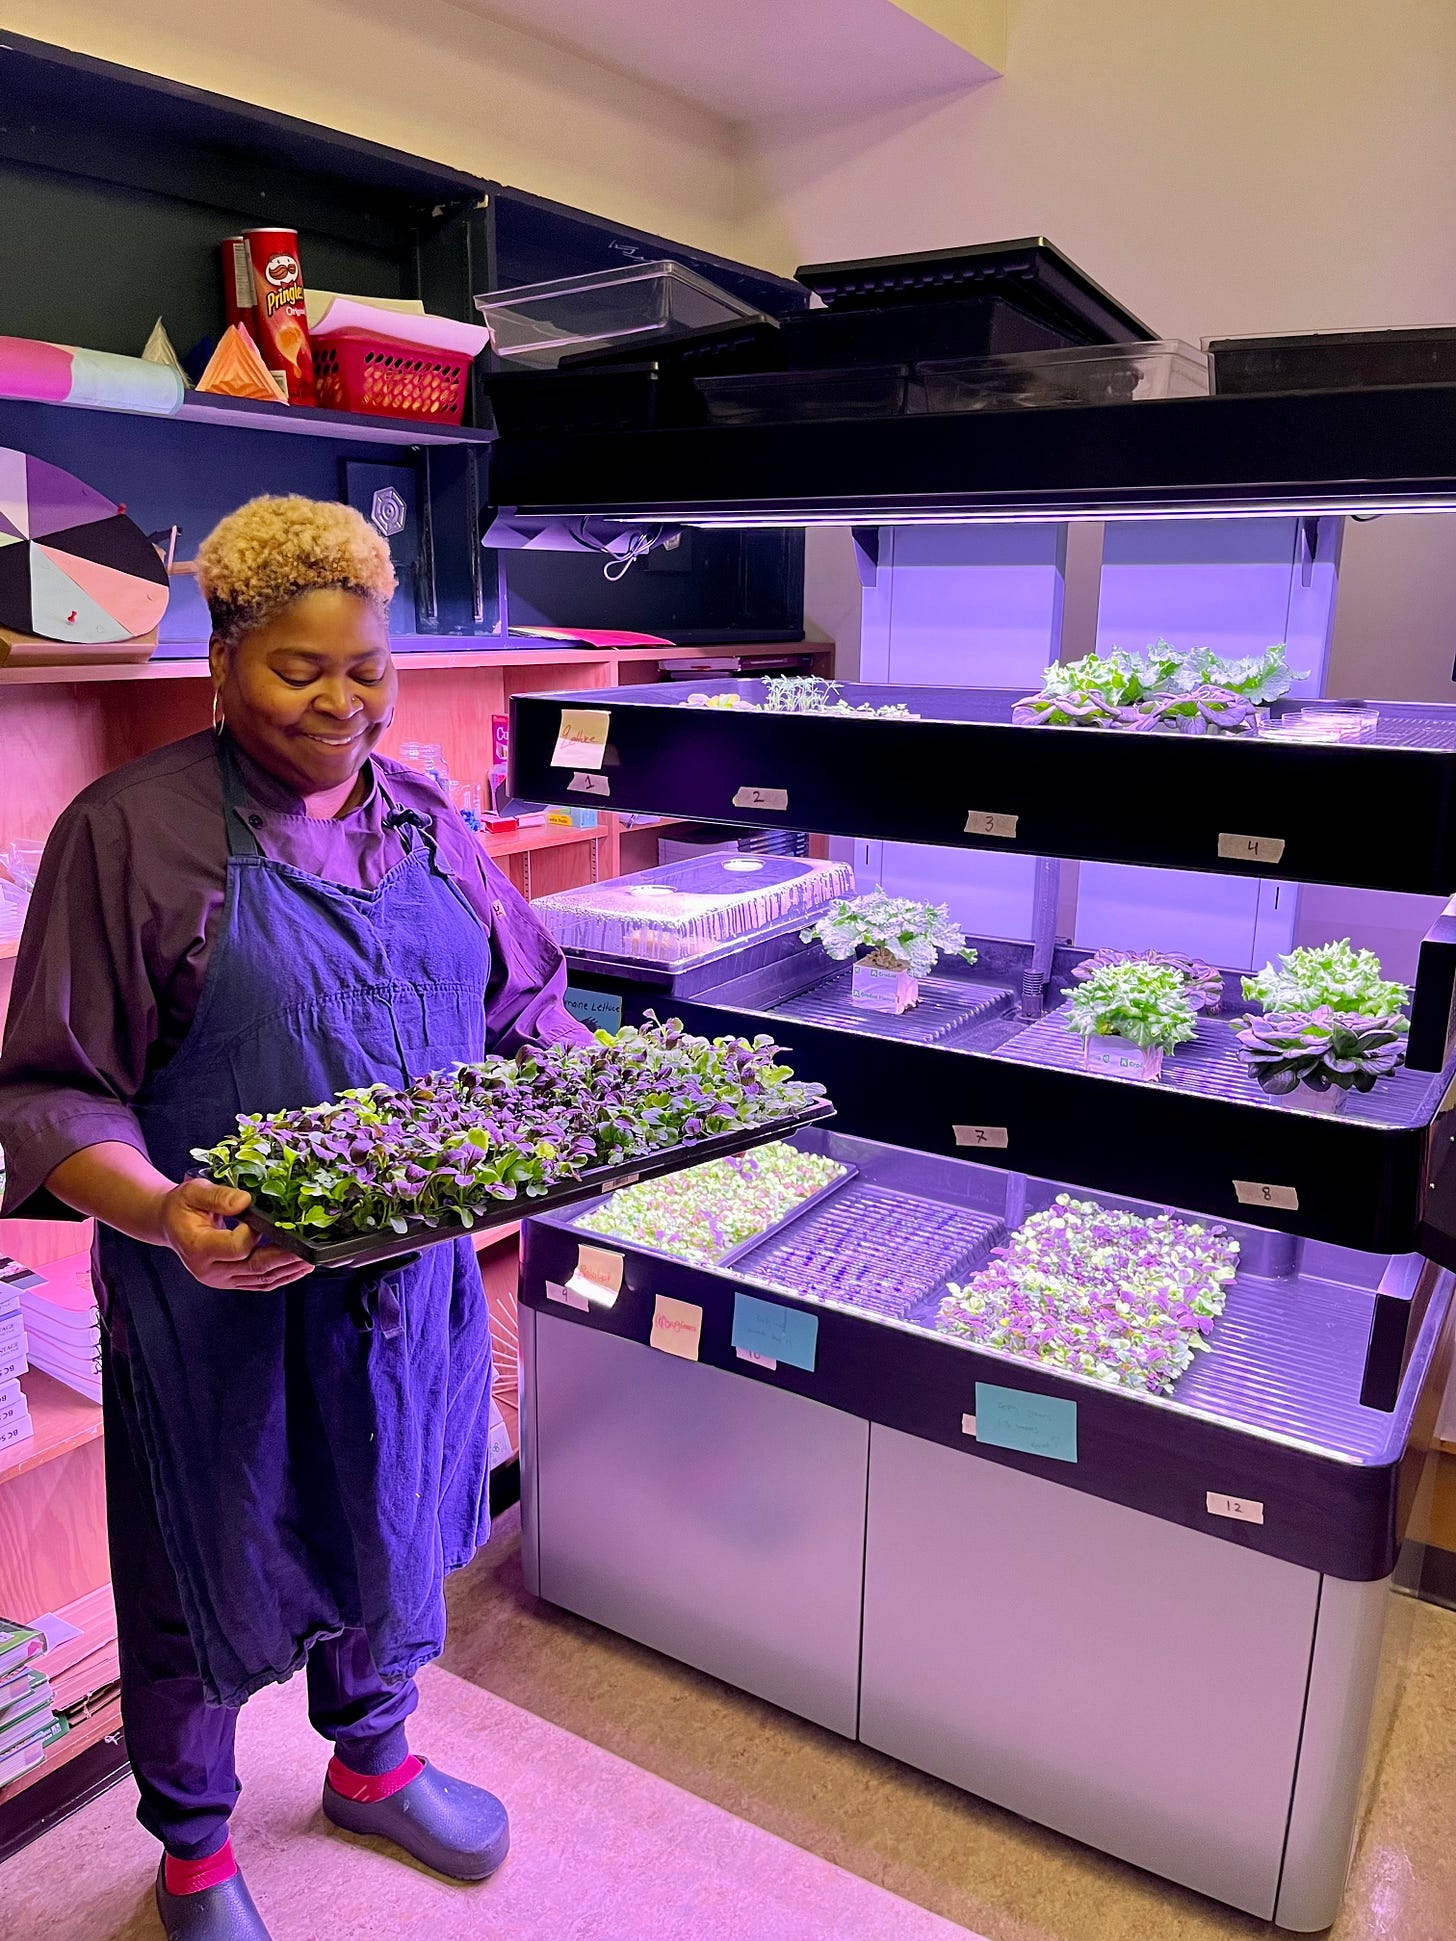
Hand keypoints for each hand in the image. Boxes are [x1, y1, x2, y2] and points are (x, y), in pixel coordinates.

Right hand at [158, 1179, 313, 1290]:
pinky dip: (280, 1277)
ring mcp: (220, 1279)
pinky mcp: (230, 1281)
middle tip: (309, 1249)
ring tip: (310, 1259)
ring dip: (288, 1271)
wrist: (170, 1223)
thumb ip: (219, 1197)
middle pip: (254, 1268)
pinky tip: (297, 1267)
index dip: (254, 1234)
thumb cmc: (182, 1206)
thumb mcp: (194, 1192)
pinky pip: (258, 1283)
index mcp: (199, 1247)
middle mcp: (209, 1270)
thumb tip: (245, 1202)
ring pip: (260, 1280)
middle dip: (285, 1258)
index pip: (237, 1247)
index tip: (262, 1219)